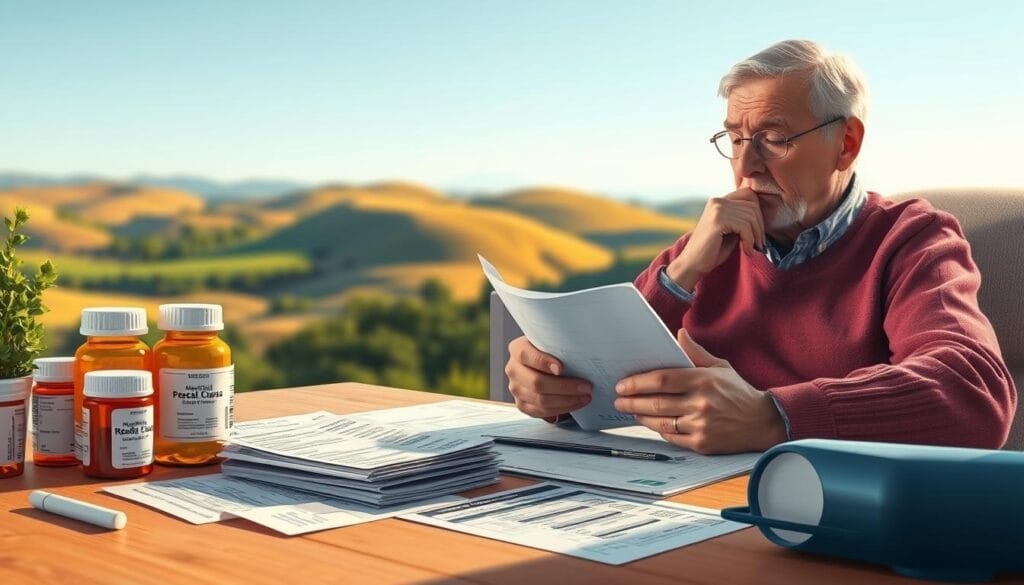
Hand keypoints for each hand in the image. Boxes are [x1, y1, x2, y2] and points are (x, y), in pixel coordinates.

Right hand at [505, 336, 591, 418]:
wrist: (543, 364)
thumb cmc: (552, 352)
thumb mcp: (551, 342)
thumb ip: (558, 345)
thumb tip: (578, 353)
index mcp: (517, 349)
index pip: (526, 355)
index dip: (544, 362)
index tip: (561, 368)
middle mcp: (513, 369)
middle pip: (536, 382)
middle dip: (565, 386)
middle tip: (586, 386)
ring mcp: (515, 389)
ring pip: (540, 400)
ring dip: (567, 400)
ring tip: (585, 396)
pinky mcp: (521, 404)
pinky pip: (541, 412)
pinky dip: (561, 409)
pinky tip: (575, 403)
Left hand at [613, 329, 785, 454]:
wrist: (763, 422)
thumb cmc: (738, 392)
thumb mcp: (720, 367)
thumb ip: (696, 352)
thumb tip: (678, 333)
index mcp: (703, 380)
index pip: (662, 380)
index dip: (637, 382)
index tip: (622, 384)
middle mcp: (701, 403)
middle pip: (656, 402)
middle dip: (632, 401)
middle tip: (618, 399)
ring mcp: (701, 425)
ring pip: (660, 422)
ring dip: (640, 416)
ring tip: (630, 411)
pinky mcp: (702, 444)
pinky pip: (671, 437)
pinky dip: (658, 430)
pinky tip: (650, 424)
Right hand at [666, 188, 765, 291]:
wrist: (692, 265)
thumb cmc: (712, 251)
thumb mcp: (730, 231)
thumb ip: (741, 219)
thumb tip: (762, 216)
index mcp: (719, 201)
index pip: (748, 194)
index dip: (758, 213)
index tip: (758, 232)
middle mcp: (717, 201)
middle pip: (752, 205)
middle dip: (760, 227)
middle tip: (760, 244)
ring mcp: (716, 209)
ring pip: (750, 217)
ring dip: (756, 236)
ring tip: (753, 249)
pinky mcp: (717, 220)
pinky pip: (744, 227)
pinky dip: (749, 241)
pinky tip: (747, 251)